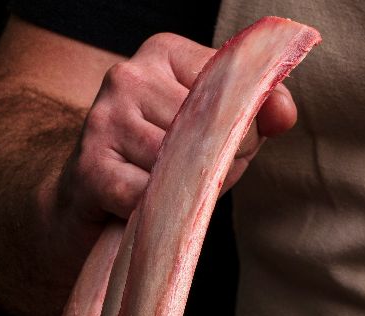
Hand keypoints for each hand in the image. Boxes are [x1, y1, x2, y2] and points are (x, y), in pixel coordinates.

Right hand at [46, 33, 297, 231]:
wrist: (82, 202)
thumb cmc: (157, 162)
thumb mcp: (211, 130)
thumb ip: (255, 114)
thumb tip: (283, 111)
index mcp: (163, 53)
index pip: (231, 86)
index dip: (245, 129)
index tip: (228, 149)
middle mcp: (128, 75)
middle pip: (208, 127)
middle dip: (221, 165)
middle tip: (196, 181)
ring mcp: (104, 118)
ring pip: (179, 164)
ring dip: (189, 192)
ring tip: (170, 195)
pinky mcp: (90, 167)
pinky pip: (149, 196)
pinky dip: (158, 212)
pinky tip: (144, 210)